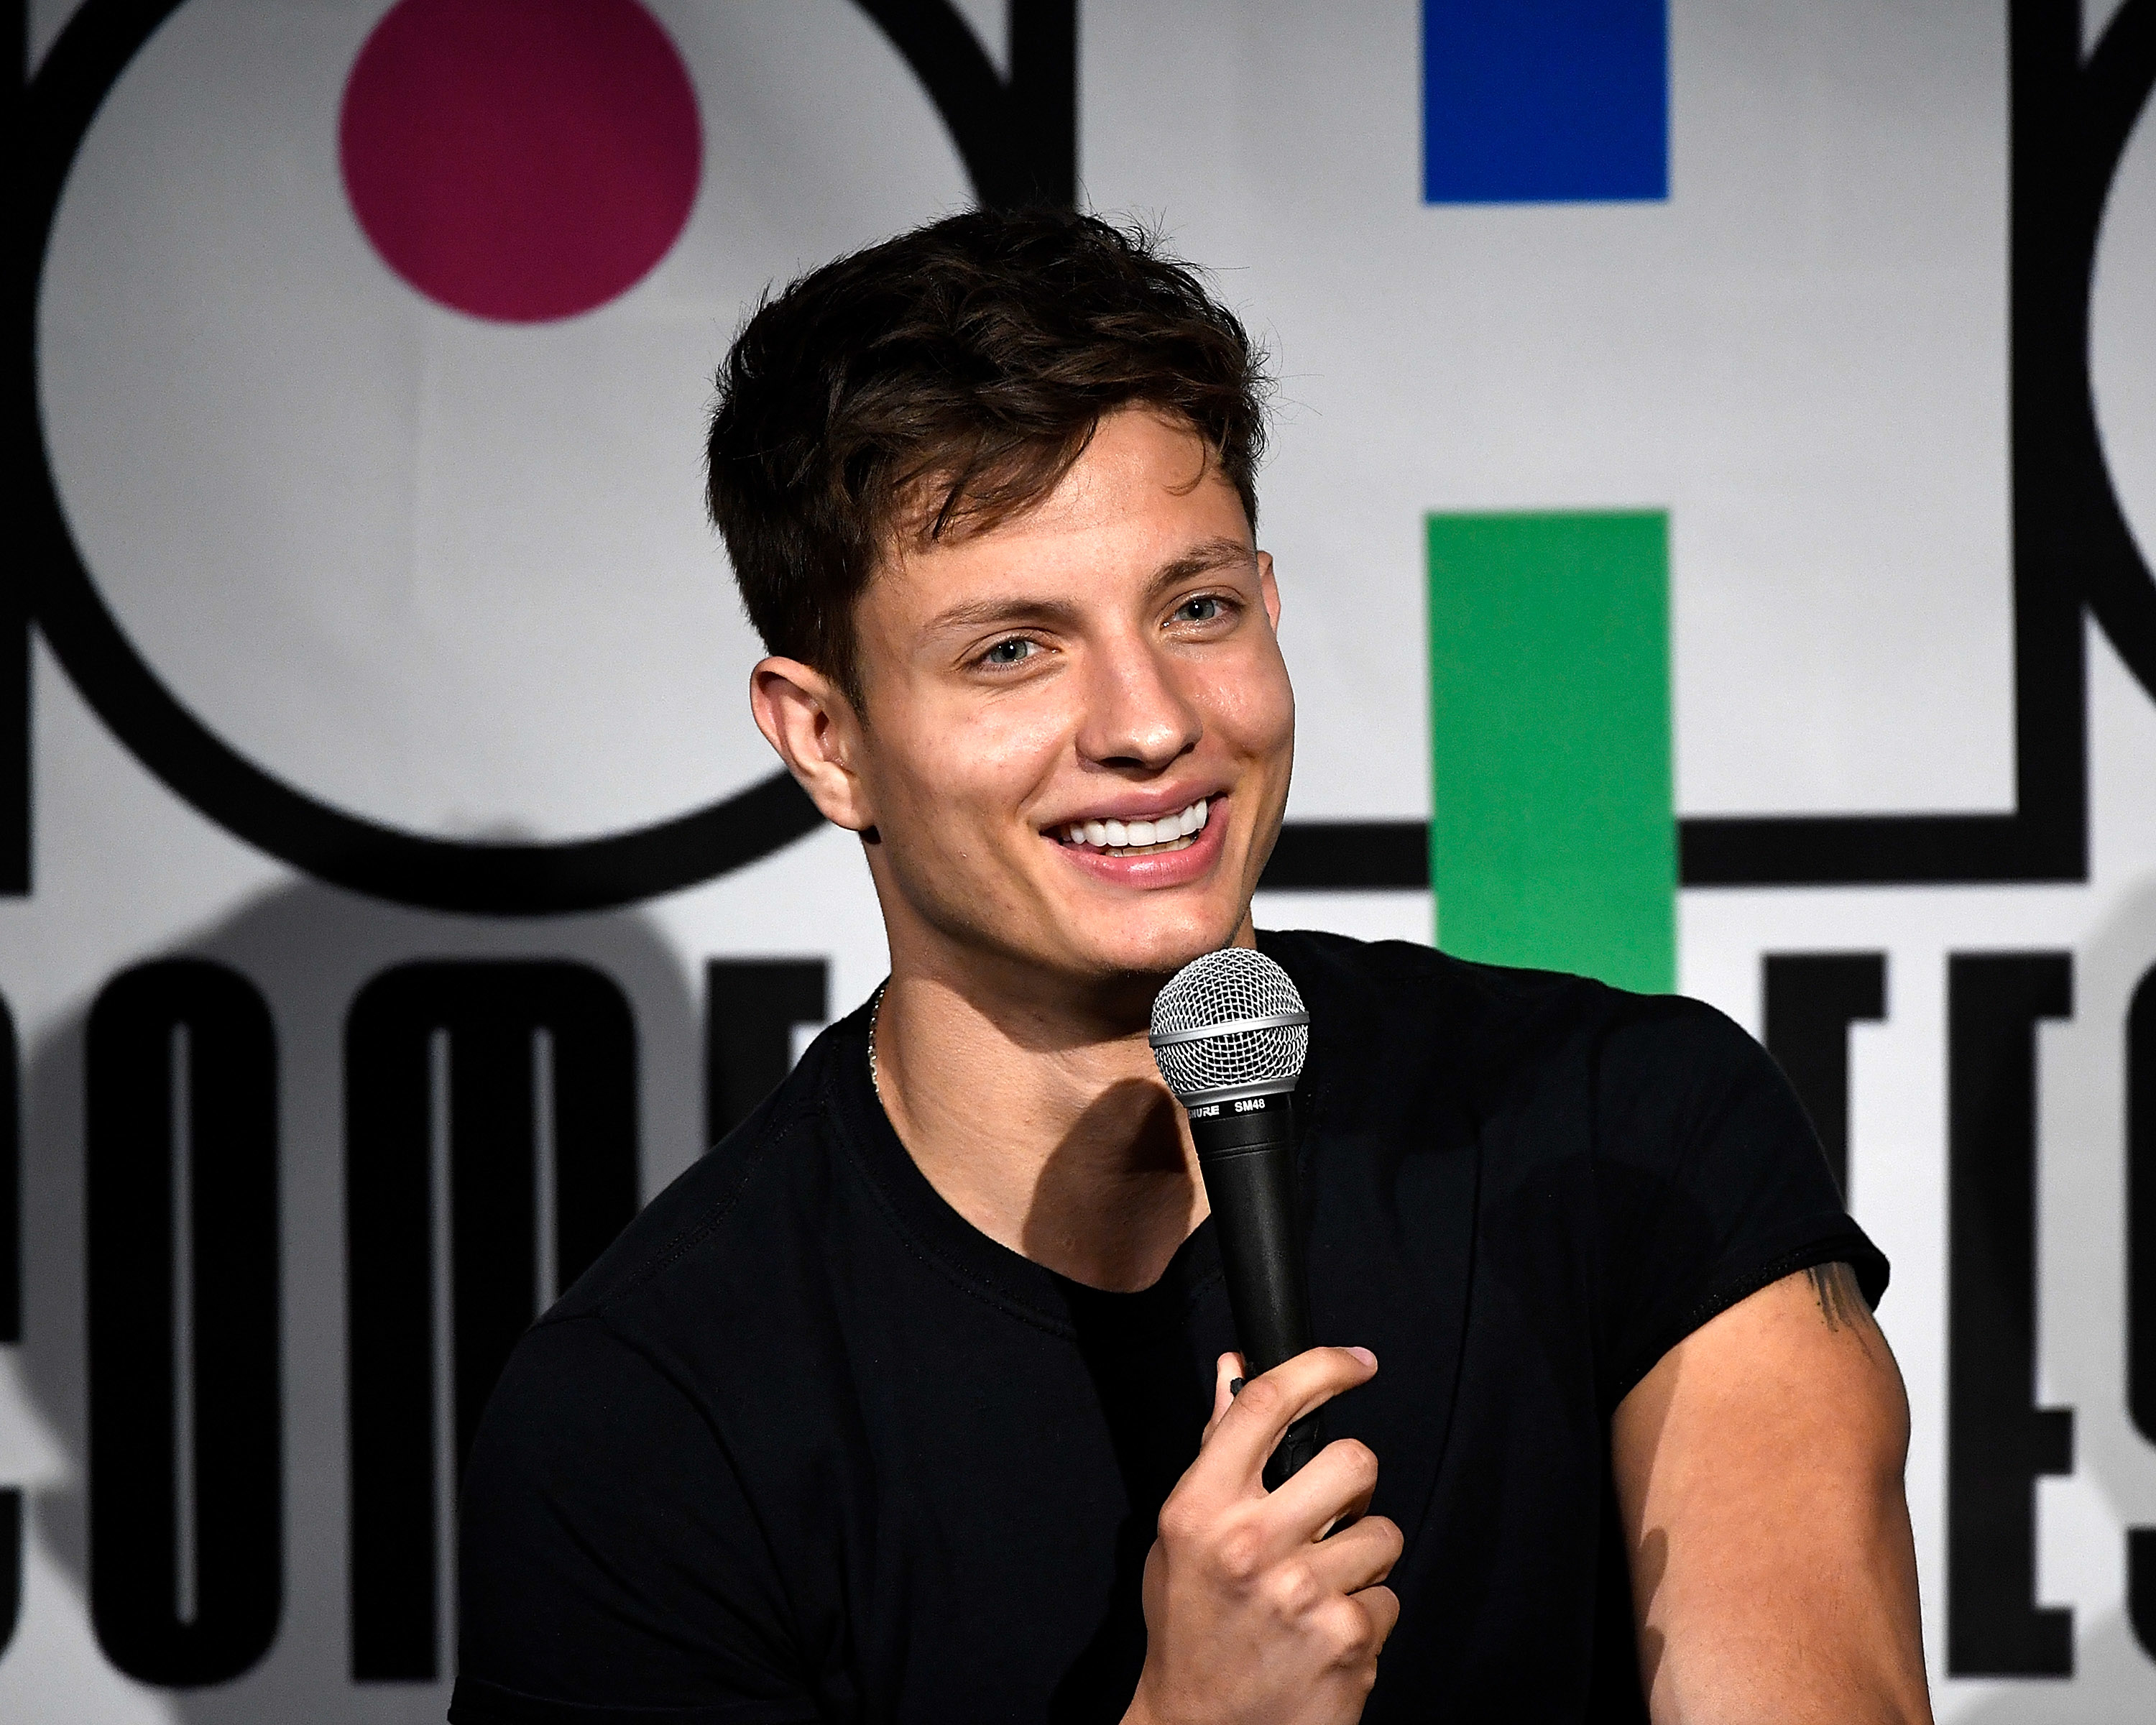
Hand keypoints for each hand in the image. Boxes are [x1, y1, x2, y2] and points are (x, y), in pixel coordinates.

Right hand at [1125, 1348, 1401, 1724]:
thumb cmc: (1190, 1627)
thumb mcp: (1183, 1533)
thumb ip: (1216, 1450)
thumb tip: (1233, 1369)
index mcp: (1201, 1508)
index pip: (1266, 1403)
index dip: (1321, 1366)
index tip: (1354, 1363)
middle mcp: (1250, 1543)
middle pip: (1353, 1460)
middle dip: (1355, 1484)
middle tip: (1331, 1513)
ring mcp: (1302, 1592)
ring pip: (1383, 1532)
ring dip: (1361, 1559)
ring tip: (1319, 1589)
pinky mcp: (1346, 1639)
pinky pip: (1389, 1596)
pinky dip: (1365, 1615)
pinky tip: (1325, 1635)